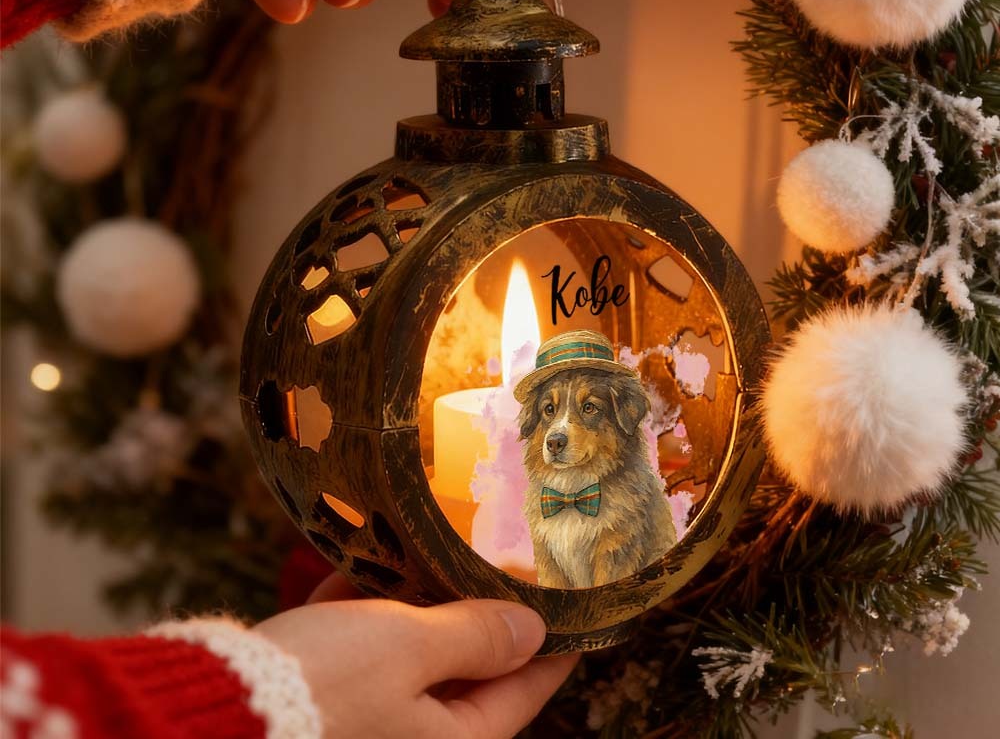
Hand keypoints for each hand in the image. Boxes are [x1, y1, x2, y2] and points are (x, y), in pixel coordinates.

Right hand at [253, 573, 578, 738]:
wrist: (214, 714)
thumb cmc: (323, 688)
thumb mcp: (409, 648)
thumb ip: (475, 634)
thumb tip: (533, 629)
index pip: (522, 691)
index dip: (551, 646)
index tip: (572, 611)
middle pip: (465, 673)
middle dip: (476, 615)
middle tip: (499, 559)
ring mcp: (366, 723)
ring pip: (409, 659)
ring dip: (416, 608)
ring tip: (433, 552)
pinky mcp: (324, 703)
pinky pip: (359, 656)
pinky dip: (363, 617)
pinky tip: (361, 570)